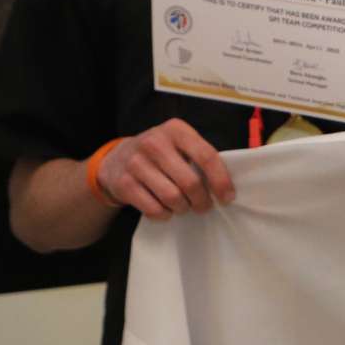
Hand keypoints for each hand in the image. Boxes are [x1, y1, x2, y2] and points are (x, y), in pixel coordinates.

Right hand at [96, 119, 233, 220]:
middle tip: (204, 206)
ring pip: (172, 198)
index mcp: (176, 130)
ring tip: (184, 207)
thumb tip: (226, 187)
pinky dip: (165, 214)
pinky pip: (153, 209)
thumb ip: (200, 157)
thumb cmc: (160, 154)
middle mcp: (154, 143)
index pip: (207, 156)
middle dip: (202, 200)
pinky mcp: (124, 183)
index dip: (221, 181)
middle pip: (190, 182)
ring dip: (183, 208)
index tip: (227, 198)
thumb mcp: (180, 144)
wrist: (117, 159)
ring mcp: (136, 163)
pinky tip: (166, 210)